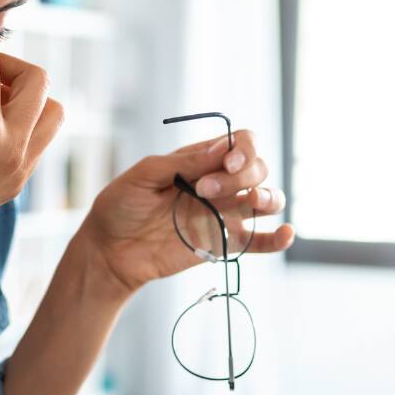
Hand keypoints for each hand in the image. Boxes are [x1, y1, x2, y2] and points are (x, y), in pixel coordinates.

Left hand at [77, 130, 294, 295]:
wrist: (109, 250)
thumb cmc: (120, 207)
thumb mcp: (143, 176)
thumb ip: (183, 162)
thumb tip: (222, 149)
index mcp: (201, 160)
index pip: (242, 143)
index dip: (243, 149)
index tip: (226, 162)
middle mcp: (219, 184)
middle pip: (257, 168)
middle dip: (241, 175)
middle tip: (204, 190)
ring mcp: (224, 214)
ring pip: (267, 199)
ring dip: (268, 196)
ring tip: (252, 201)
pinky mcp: (224, 244)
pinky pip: (260, 241)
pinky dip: (278, 238)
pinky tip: (285, 233)